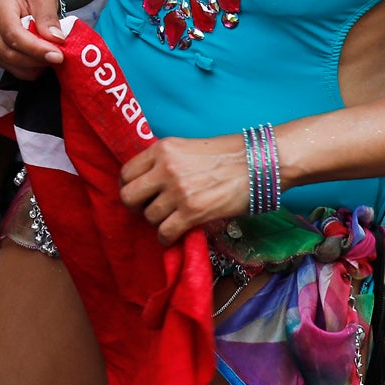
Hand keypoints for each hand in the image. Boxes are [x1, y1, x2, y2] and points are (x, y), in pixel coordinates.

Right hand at [0, 0, 63, 78]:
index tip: (56, 55)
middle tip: (59, 58)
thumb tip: (55, 39)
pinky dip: (29, 70)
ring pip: (11, 63)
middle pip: (10, 52)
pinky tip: (41, 61)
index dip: (35, 48)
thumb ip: (48, 18)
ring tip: (51, 57)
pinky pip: (11, 69)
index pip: (13, 33)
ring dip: (34, 66)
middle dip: (37, 59)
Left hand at [119, 135, 247, 244]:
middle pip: (129, 196)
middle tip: (149, 209)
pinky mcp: (192, 212)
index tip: (140, 194)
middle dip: (137, 207)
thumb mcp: (188, 147)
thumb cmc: (227, 154)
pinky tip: (175, 233)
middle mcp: (165, 168)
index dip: (131, 186)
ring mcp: (178, 190)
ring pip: (149, 217)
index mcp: (162, 148)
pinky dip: (167, 237)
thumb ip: (166, 161)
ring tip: (172, 218)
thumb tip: (149, 182)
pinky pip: (165, 232)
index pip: (127, 172)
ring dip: (158, 222)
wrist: (258, 163)